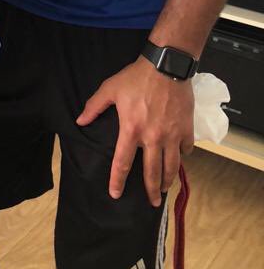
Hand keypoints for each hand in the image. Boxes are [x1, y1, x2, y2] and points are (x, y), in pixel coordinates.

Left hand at [76, 57, 193, 205]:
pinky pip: (187, 149)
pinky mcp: (187, 129)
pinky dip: (183, 156)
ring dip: (169, 180)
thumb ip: (94, 106)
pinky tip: (179, 159)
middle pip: (152, 172)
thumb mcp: (110, 88)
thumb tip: (80, 121)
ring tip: (166, 188)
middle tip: (152, 202)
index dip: (118, 180)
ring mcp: (172, 135)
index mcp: (131, 130)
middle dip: (152, 190)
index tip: (116, 194)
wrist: (166, 66)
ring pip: (172, 166)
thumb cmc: (136, 77)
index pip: (122, 162)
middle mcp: (152, 137)